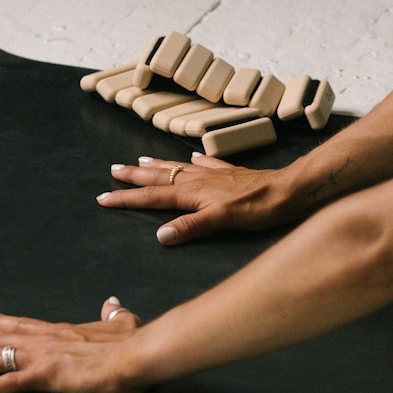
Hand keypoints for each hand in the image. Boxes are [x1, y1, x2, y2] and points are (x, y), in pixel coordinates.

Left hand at [0, 296, 144, 392]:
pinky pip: (8, 383)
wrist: (137, 354)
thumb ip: (113, 316)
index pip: (25, 325)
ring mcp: (43, 357)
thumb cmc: (133, 343)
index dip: (2, 323)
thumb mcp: (123, 325)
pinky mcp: (45, 376)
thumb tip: (112, 303)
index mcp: (64, 332)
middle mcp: (46, 341)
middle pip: (1, 338)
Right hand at [95, 153, 297, 245]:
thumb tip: (160, 236)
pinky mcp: (231, 173)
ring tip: (139, 161)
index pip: (152, 197)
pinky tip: (192, 156)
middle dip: (134, 177)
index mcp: (193, 192)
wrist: (289, 189)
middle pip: (160, 177)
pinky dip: (195, 160)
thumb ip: (191, 226)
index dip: (127, 199)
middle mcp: (199, 179)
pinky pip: (207, 164)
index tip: (103, 198)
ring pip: (178, 167)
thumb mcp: (223, 220)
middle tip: (113, 171)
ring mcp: (215, 174)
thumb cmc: (258, 207)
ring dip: (157, 165)